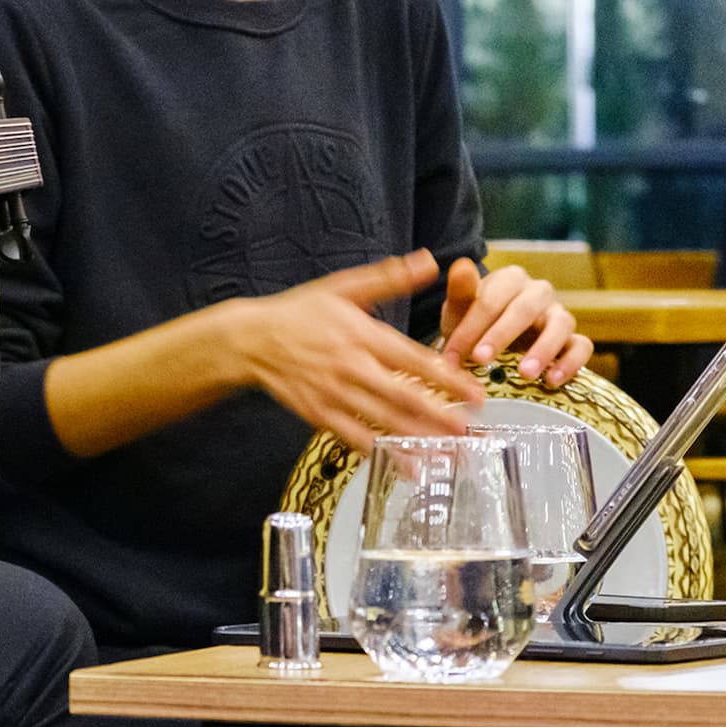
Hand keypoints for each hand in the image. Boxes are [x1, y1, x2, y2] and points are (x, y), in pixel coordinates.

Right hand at [231, 250, 485, 452]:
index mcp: (361, 335)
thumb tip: (430, 262)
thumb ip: (389, 278)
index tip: (475, 393)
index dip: (447, 378)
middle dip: (437, 415)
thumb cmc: (298, 313)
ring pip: (381, 421)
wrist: (250, 341)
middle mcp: (350, 367)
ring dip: (415, 438)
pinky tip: (402, 464)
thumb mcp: (343, 287)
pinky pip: (352, 437)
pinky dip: (379, 452)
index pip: (413, 359)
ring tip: (444, 452)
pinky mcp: (317, 414)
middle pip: (401, 396)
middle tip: (467, 431)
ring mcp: (333, 394)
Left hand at [438, 259, 592, 387]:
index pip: (492, 298)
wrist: (489, 346)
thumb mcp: (460, 311)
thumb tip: (461, 265)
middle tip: (481, 360)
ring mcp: (558, 315)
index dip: (470, 327)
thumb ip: (461, 292)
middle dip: (501, 335)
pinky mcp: (573, 339)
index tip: (452, 355)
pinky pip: (582, 346)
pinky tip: (552, 381)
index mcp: (510, 280)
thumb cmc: (473, 325)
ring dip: (544, 350)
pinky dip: (571, 362)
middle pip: (525, 309)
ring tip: (525, 374)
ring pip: (561, 324)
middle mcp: (538, 292)